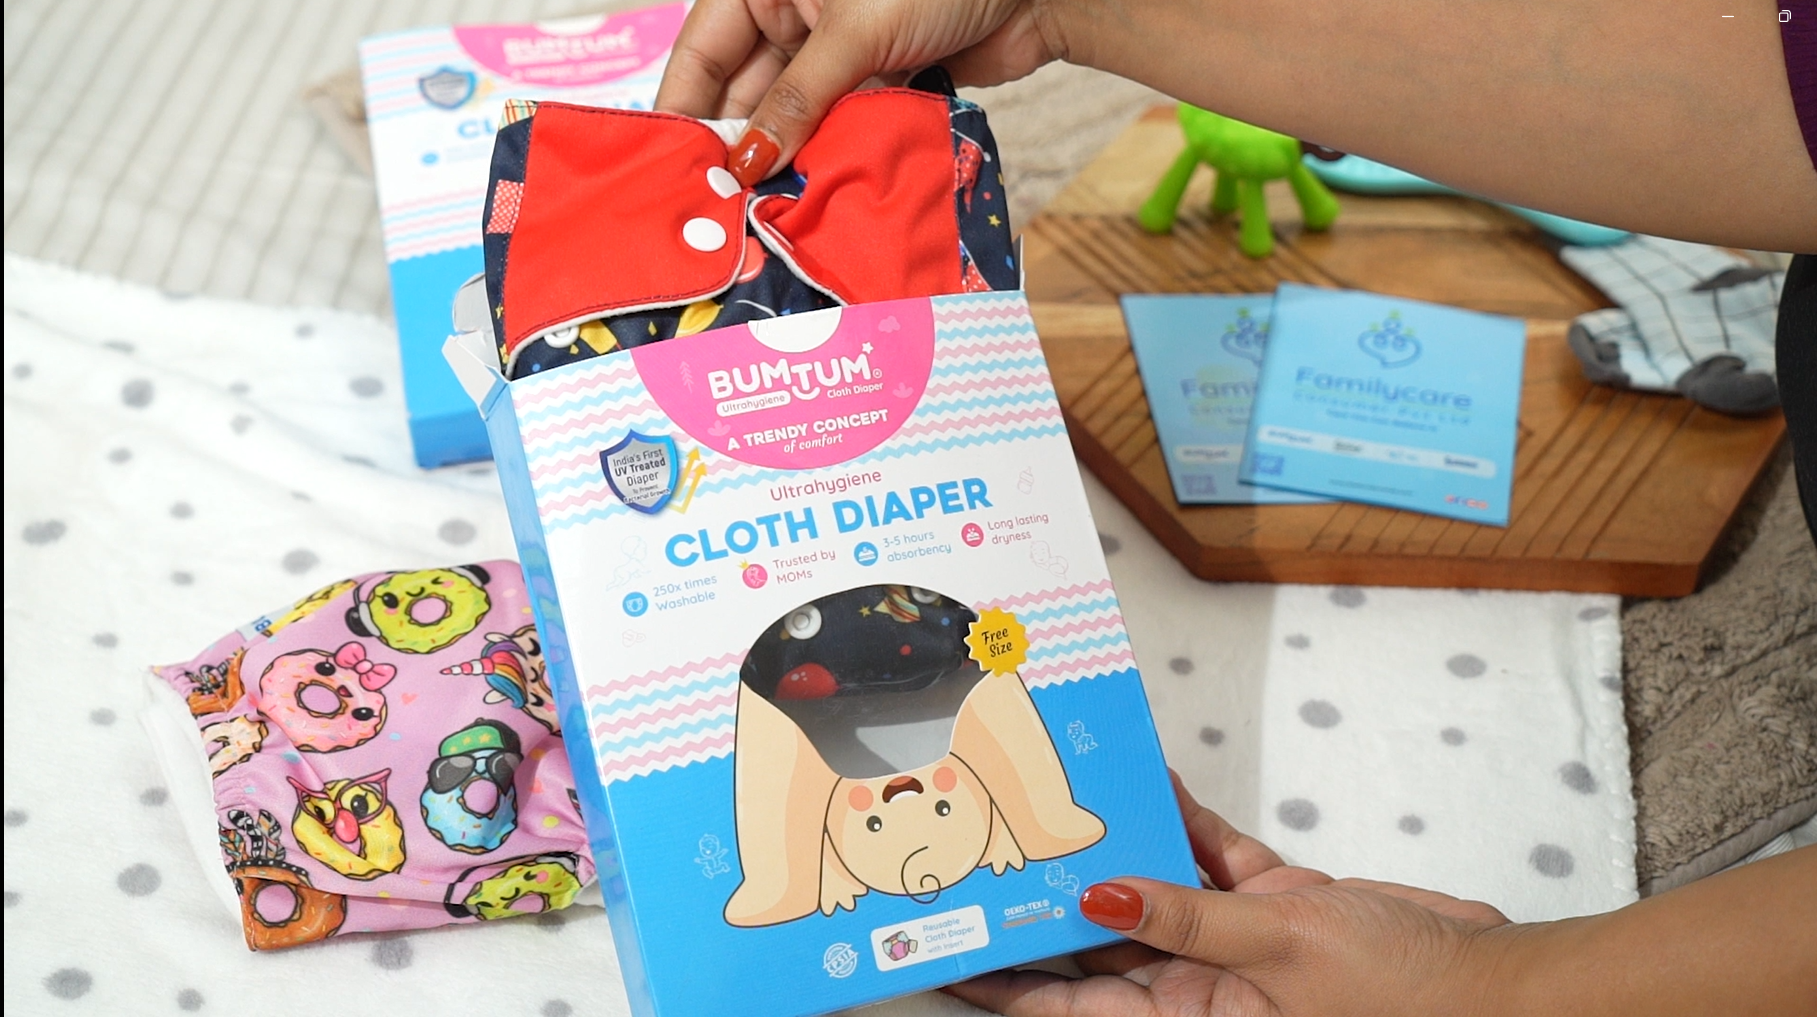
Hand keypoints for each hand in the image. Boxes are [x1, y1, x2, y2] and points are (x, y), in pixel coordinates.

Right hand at [654, 0, 1066, 186]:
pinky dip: (827, 157)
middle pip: (743, 92)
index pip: (701, 52)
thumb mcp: (854, 33)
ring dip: (784, 162)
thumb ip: (797, 99)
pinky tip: (812, 198)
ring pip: (790, 117)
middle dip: (736, 148)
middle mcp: (791, 12)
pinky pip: (835, 126)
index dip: (683, 111)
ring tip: (763, 215)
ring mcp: (833, 49)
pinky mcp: (874, 79)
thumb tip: (747, 160)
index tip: (671, 172)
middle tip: (720, 212)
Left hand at [946, 773, 1513, 1016]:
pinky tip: (1149, 780)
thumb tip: (1096, 888)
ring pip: (1147, 888)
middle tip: (977, 848)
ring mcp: (1236, 942)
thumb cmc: (1404, 998)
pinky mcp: (1275, 902)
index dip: (1004, 983)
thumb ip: (1186, 913)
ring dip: (1108, 845)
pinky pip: (1211, 856)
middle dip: (1041, 901)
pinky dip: (1183, 820)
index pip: (1069, 1007)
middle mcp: (1200, 987)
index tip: (943, 956)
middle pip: (1095, 943)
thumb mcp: (1283, 948)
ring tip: (1045, 797)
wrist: (1498, 983)